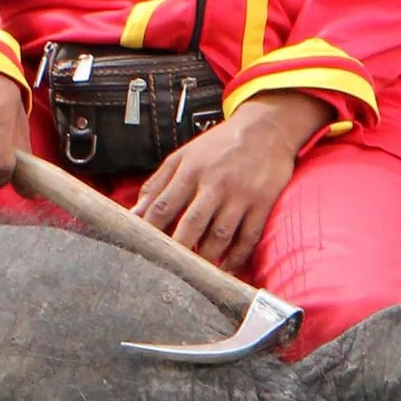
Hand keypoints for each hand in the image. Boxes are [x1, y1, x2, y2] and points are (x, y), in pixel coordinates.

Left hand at [133, 93, 325, 269]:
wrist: (266, 128)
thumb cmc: (220, 145)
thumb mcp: (184, 156)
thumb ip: (158, 183)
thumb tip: (134, 213)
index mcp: (191, 170)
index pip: (163, 206)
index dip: (150, 231)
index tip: (142, 250)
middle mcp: (215, 183)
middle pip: (191, 224)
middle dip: (177, 250)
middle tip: (167, 270)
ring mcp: (240, 195)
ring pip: (220, 236)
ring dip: (206, 258)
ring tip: (195, 273)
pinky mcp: (262, 204)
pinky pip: (248, 238)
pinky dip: (236, 258)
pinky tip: (225, 269)